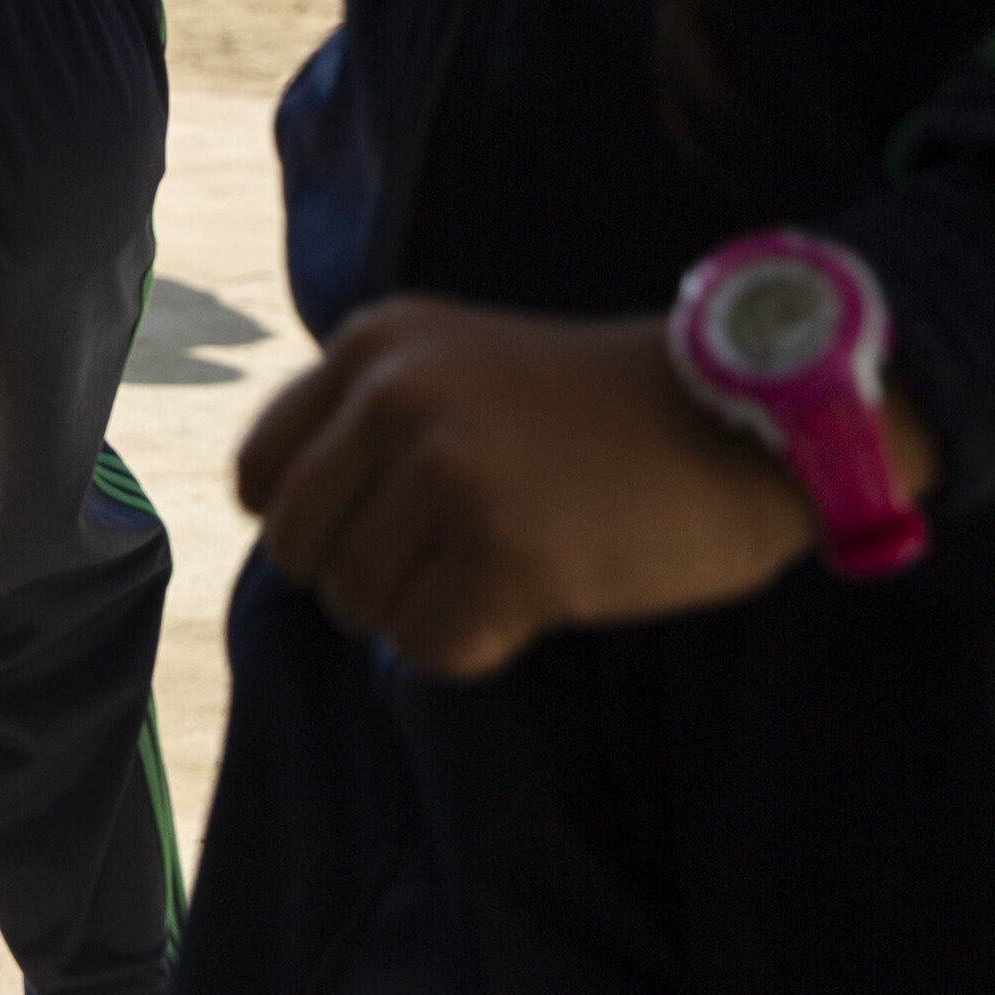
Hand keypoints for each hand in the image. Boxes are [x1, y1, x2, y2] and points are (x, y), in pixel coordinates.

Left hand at [238, 298, 817, 677]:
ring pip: (359, 607)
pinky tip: (538, 597)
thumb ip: (366, 425)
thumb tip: (281, 526)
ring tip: (513, 560)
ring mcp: (449, 472)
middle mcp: (395, 396)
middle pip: (298, 551)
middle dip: (365, 576)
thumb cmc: (596, 415)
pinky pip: (429, 650)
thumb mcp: (457, 369)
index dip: (312, 524)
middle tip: (453, 560)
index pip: (258, 476)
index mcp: (375, 344)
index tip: (381, 532)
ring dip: (427, 610)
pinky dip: (477, 646)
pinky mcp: (506, 552)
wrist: (737, 422)